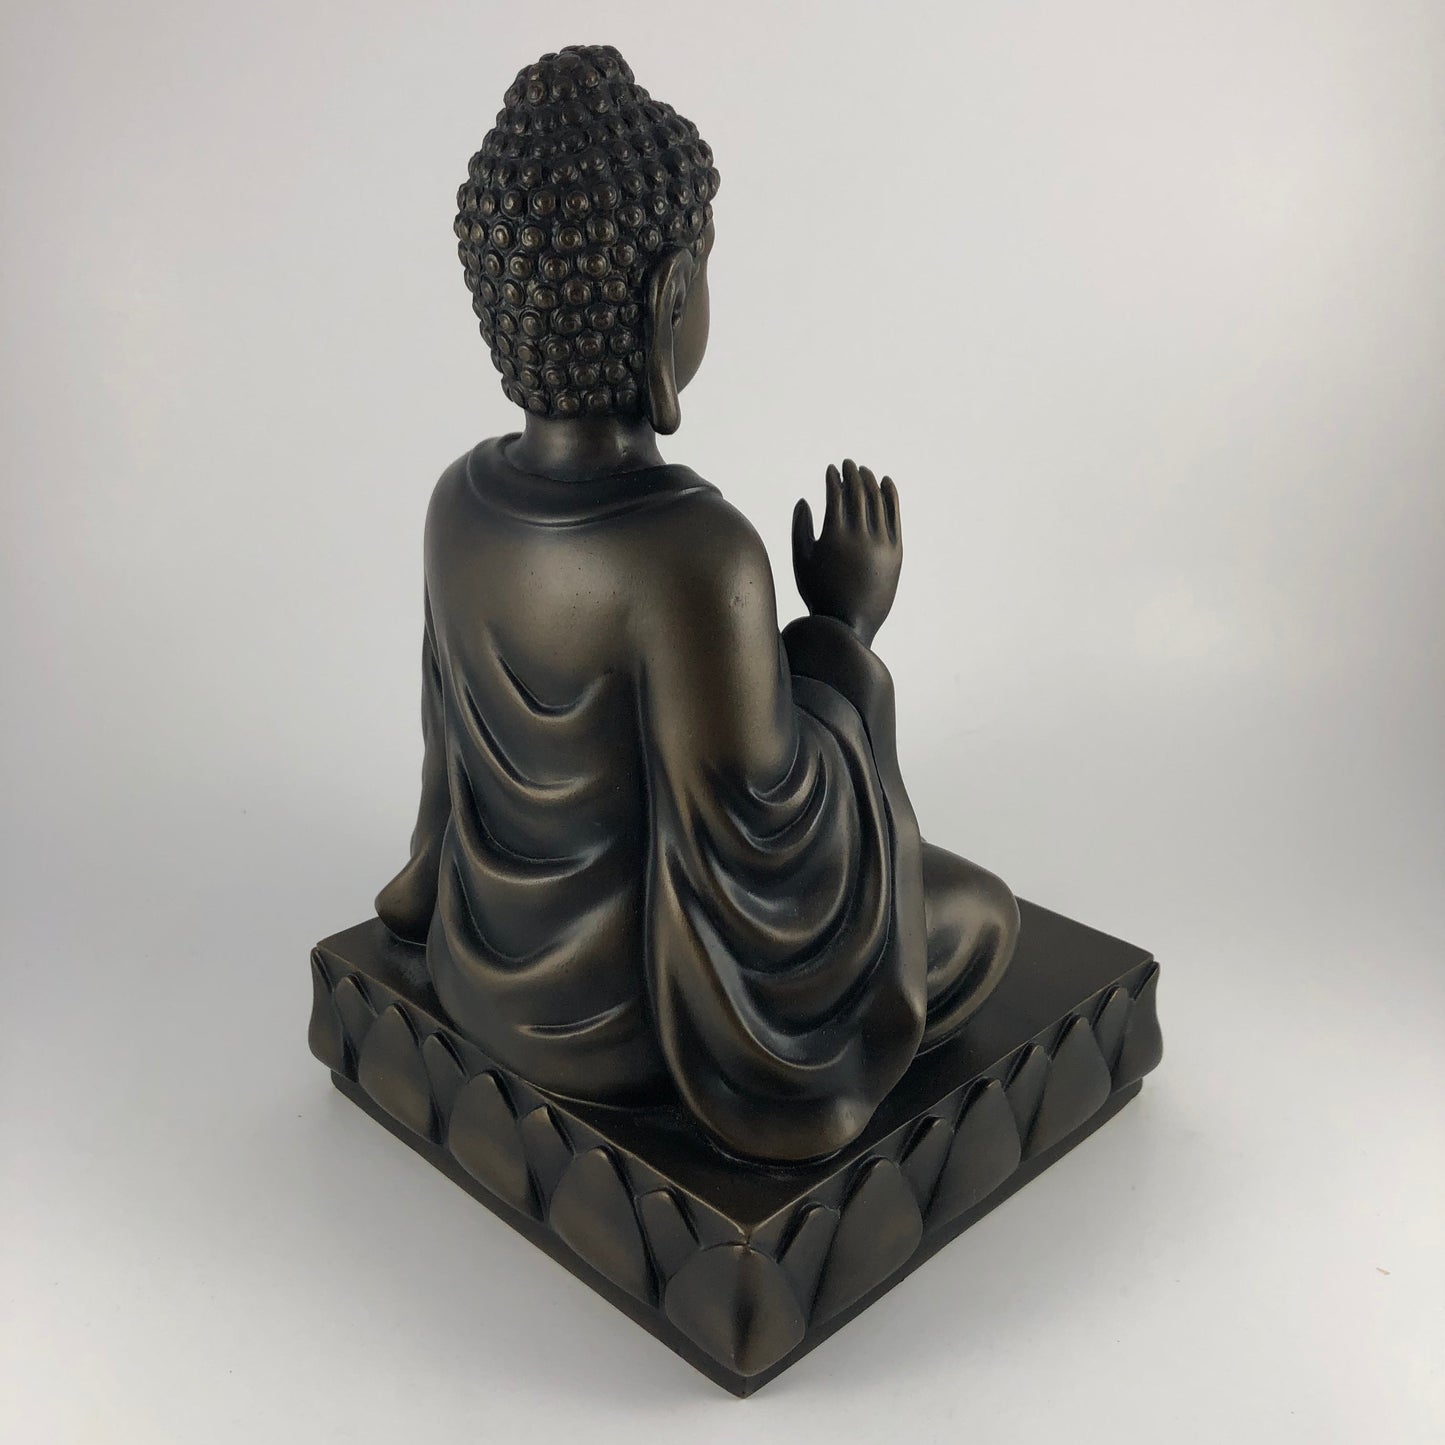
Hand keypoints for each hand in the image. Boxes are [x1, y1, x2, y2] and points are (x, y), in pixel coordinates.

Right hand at [792, 459, 901, 646]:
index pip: (836, 495)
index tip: (831, 470)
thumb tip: (804, 501)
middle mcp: (859, 536)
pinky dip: (891, 496)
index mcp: (834, 536)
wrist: (848, 623)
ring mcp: (880, 544)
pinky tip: (886, 483)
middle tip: (849, 464)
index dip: (833, 479)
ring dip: (870, 481)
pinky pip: (895, 516)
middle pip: (858, 493)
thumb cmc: (818, 593)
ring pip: (877, 501)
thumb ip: (800, 528)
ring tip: (864, 472)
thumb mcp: (801, 561)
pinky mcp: (895, 551)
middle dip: (853, 474)